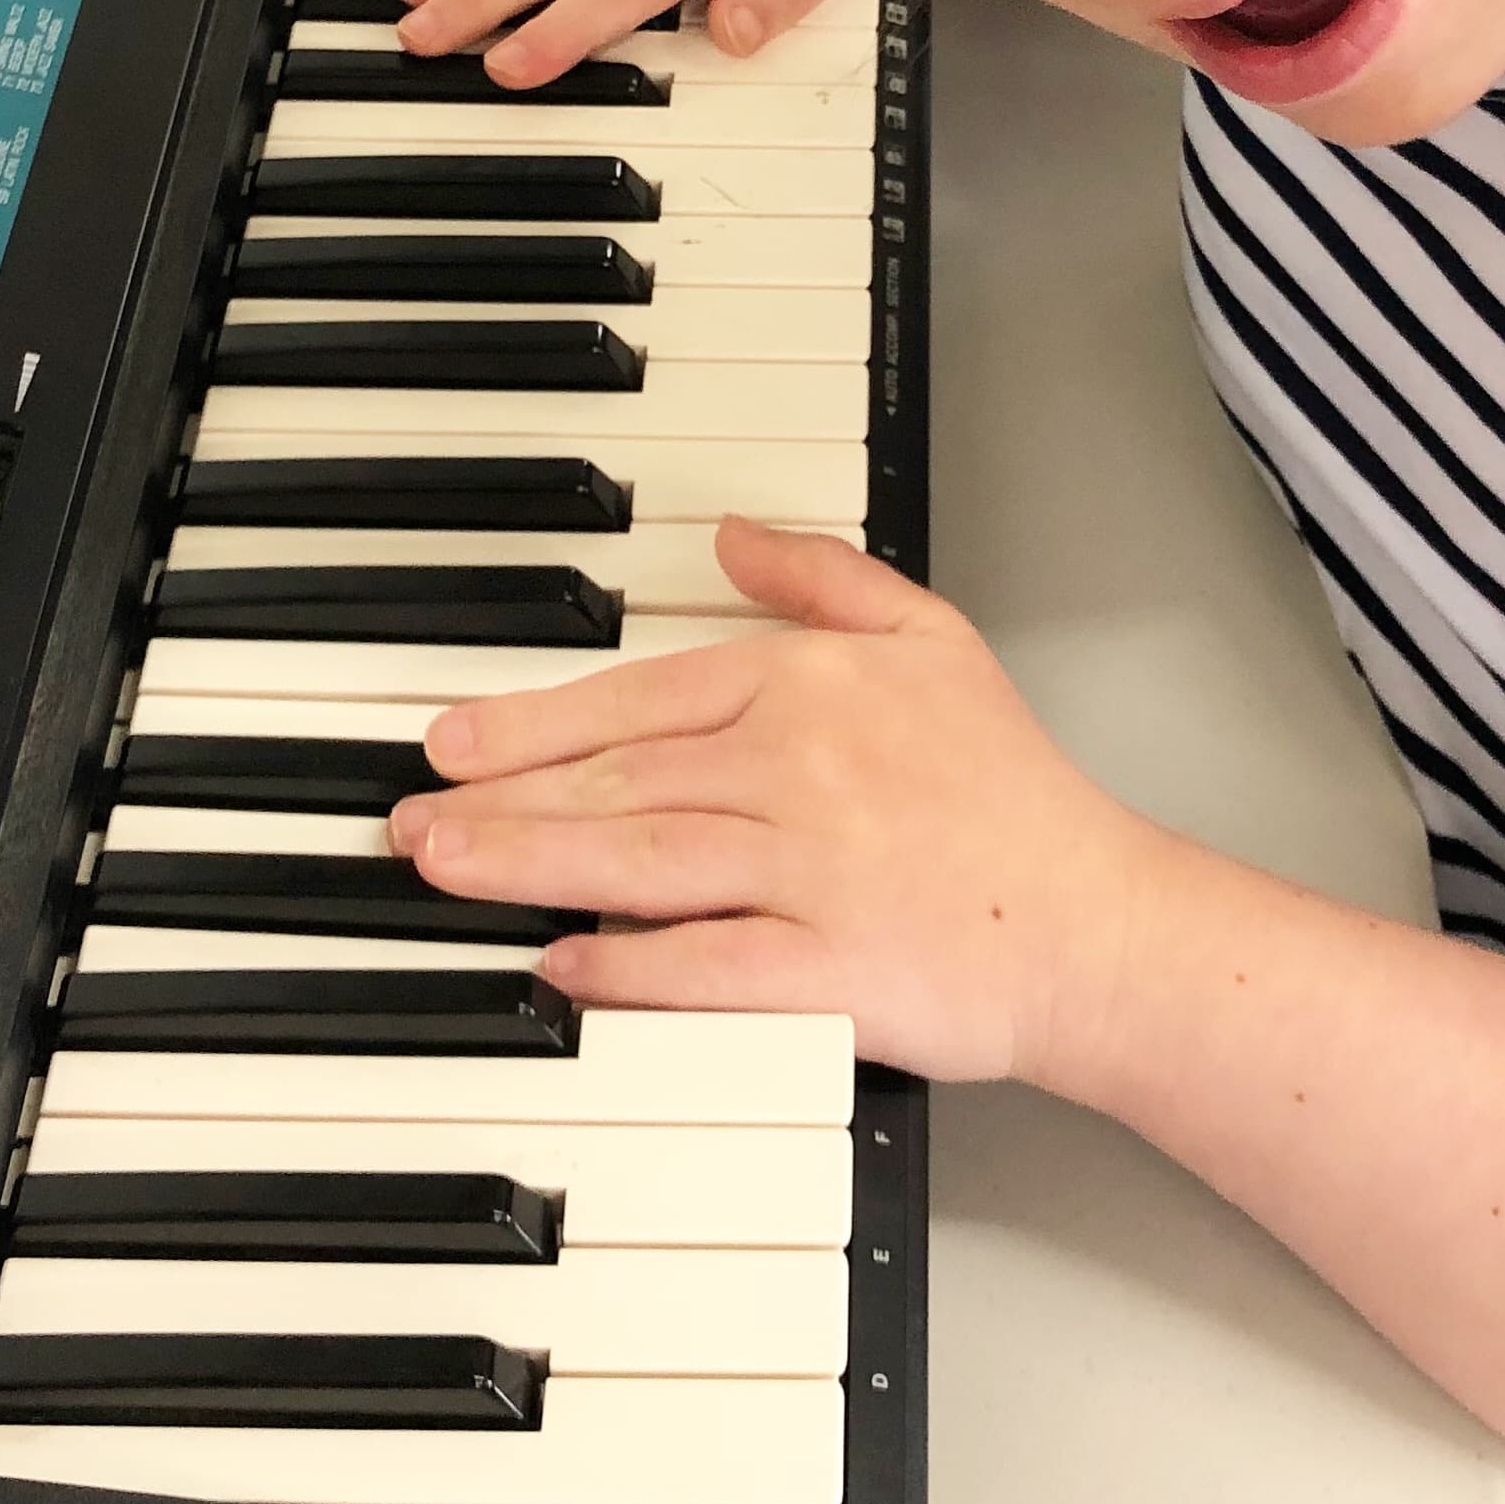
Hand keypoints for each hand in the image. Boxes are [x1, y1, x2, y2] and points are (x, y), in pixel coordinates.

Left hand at [384, 520, 1155, 1083]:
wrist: (1094, 918)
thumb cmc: (1011, 790)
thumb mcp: (931, 637)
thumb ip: (822, 577)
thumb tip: (729, 533)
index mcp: (811, 688)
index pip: (642, 696)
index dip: (532, 720)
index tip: (450, 741)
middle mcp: (799, 772)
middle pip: (619, 780)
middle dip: (499, 799)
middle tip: (410, 820)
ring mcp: (811, 872)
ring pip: (640, 859)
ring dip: (529, 864)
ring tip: (446, 870)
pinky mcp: (830, 970)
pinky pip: (706, 963)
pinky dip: (628, 966)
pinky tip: (560, 965)